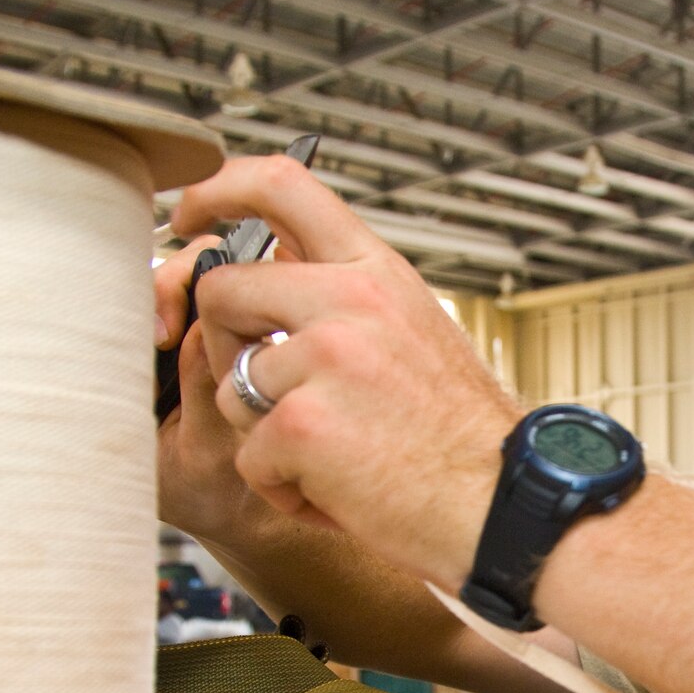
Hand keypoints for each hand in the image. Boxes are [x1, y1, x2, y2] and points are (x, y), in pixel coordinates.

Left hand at [169, 153, 521, 589]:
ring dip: (264, 436)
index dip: (217, 189)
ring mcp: (325, 359)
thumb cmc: (459, 438)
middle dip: (224, 348)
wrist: (504, 507)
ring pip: (231, 387)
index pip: (281, 185)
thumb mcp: (414, 331)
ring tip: (330, 461)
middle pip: (223, 291)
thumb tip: (269, 270)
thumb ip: (346, 297)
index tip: (189, 213)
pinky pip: (248, 456)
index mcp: (377, 273)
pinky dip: (282, 489)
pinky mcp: (302, 425)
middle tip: (264, 396)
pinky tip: (336, 496)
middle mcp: (350, 301)